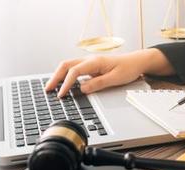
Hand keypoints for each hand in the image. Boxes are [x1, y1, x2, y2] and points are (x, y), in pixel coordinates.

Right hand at [45, 49, 170, 97]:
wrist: (136, 62)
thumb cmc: (128, 69)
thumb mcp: (115, 79)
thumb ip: (98, 84)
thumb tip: (82, 89)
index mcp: (95, 62)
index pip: (74, 72)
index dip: (66, 84)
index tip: (61, 94)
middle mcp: (89, 60)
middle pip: (66, 65)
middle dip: (55, 77)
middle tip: (48, 89)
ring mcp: (89, 62)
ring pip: (68, 66)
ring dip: (58, 75)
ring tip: (51, 87)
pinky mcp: (90, 66)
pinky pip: (73, 69)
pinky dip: (65, 75)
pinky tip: (62, 83)